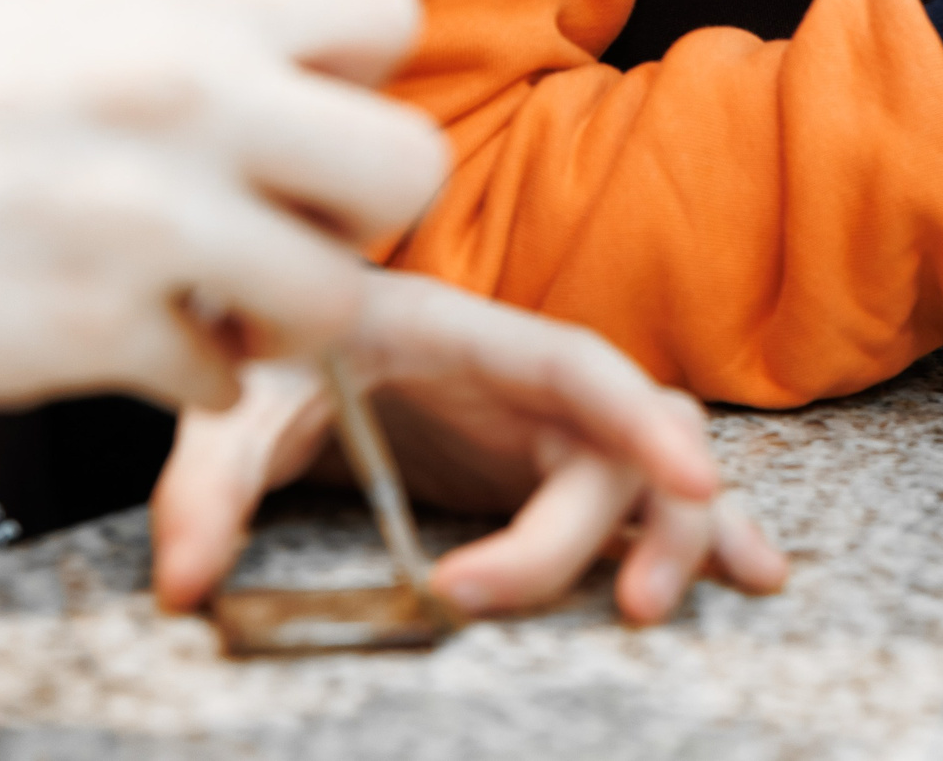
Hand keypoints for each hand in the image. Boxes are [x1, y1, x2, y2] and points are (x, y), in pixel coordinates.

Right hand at [0, 0, 448, 410]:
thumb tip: (334, 76)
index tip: (308, 111)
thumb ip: (211, 37)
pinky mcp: (92, 329)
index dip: (362, 77)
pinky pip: (220, 379)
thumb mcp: (79, 16)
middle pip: (405, 166)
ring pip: (335, 296)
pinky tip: (129, 338)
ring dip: (288, 316)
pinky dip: (184, 376)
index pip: (386, 18)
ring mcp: (141, 217)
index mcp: (183, 2)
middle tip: (300, 224)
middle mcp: (180, 96)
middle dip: (363, 213)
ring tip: (225, 299)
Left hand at [151, 272, 787, 625]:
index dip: (643, 416)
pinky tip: (755, 575)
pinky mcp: (550, 476)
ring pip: (654, 475)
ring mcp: (551, 432)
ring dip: (682, 536)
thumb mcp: (230, 402)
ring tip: (661, 606)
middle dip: (644, 523)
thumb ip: (208, 482)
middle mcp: (533, 384)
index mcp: (474, 338)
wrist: (282, 336)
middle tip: (616, 605)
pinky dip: (707, 536)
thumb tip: (188, 584)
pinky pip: (645, 502)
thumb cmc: (274, 350)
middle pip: (624, 445)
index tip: (689, 477)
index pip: (582, 367)